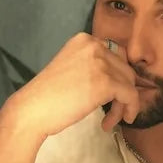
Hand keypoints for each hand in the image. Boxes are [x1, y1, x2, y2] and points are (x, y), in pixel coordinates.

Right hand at [0, 34, 140, 162]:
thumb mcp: (72, 68)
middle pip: (125, 69)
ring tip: (110, 121)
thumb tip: (119, 79)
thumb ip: (93, 66)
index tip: (112, 95)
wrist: (32, 109)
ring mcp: (101, 63)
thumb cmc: (47, 95)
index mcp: (84, 39)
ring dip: (122, 105)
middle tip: (111, 111)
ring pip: (129, 84)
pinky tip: (112, 123)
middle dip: (122, 93)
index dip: (118, 77)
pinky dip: (128, 110)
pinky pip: (130, 96)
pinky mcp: (106, 82)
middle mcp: (94, 45)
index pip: (116, 55)